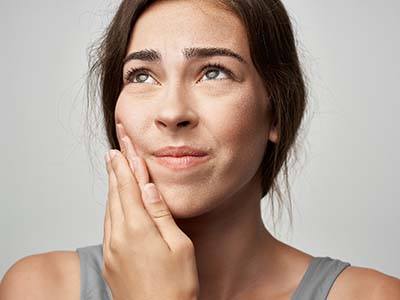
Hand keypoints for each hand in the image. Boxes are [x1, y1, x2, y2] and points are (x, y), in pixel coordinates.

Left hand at [102, 123, 199, 299]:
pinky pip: (108, 223)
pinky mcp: (109, 259)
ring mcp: (111, 248)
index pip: (129, 186)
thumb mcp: (179, 247)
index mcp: (138, 229)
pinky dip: (111, 205)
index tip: (121, 145)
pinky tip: (115, 201)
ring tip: (113, 168)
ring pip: (109, 207)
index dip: (125, 163)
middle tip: (114, 149)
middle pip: (116, 193)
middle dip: (115, 168)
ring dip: (112, 185)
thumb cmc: (176, 287)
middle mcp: (118, 235)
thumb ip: (162, 215)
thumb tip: (149, 188)